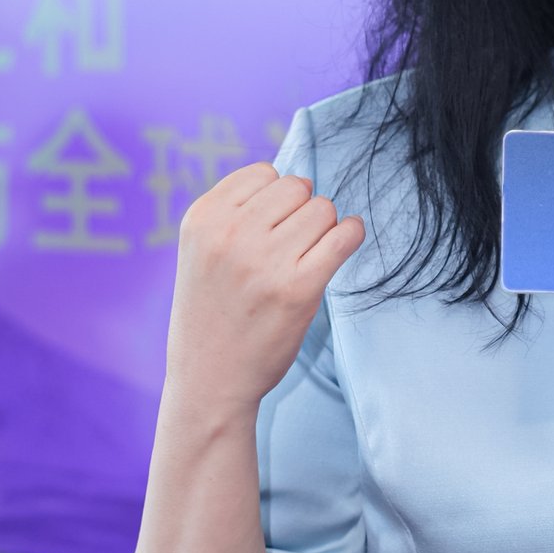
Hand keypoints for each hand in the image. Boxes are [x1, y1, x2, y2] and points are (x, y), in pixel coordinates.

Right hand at [163, 161, 364, 428]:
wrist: (210, 379)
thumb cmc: (212, 313)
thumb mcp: (202, 251)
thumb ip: (235, 212)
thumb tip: (299, 184)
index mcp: (202, 219)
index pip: (263, 173)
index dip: (275, 199)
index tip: (271, 228)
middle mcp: (230, 234)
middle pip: (296, 187)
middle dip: (301, 211)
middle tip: (291, 247)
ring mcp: (265, 261)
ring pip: (322, 209)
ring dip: (323, 229)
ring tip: (304, 259)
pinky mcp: (298, 289)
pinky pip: (344, 236)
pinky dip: (351, 234)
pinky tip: (345, 242)